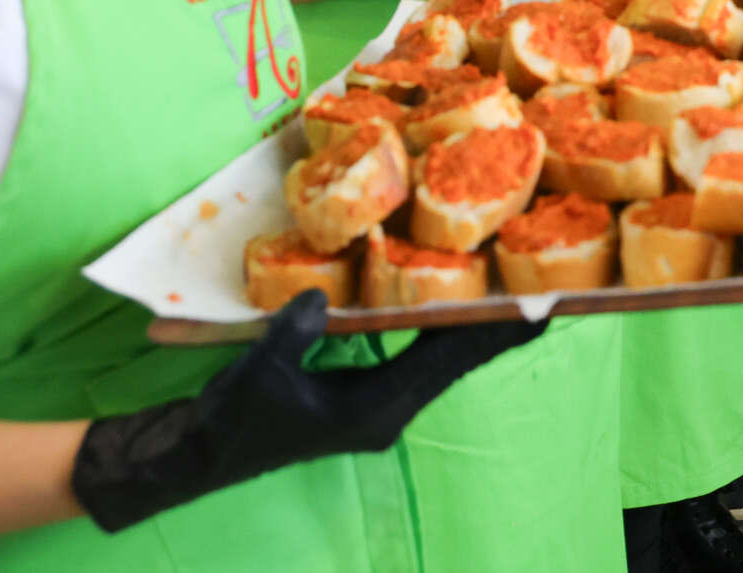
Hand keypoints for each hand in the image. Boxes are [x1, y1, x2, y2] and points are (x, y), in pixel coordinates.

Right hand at [73, 292, 544, 532]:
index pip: (448, 362)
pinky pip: (410, 356)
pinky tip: (444, 297)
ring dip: (467, 322)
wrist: (197, 457)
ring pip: (436, 357)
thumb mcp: (261, 371)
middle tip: (546, 285)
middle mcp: (386, 412)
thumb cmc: (229, 419)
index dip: (495, 331)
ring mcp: (375, 406)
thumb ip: (295, 332)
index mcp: (373, 412)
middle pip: (454, 358)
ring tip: (508, 285)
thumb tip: (325, 294)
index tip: (543, 307)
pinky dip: (431, 325)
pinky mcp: (360, 397)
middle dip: (496, 323)